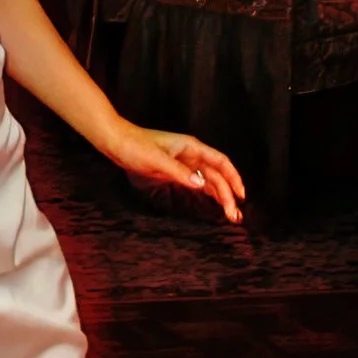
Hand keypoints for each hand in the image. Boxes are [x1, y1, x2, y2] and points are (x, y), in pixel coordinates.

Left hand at [111, 121, 244, 220]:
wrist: (117, 142)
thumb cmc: (135, 146)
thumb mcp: (157, 160)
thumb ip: (180, 172)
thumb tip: (201, 184)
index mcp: (191, 147)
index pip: (221, 162)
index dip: (233, 178)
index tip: (241, 195)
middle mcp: (191, 154)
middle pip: (216, 175)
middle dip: (228, 194)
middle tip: (234, 216)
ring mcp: (183, 163)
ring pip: (208, 181)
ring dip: (220, 196)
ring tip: (230, 215)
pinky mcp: (175, 171)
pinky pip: (196, 183)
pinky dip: (207, 193)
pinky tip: (213, 204)